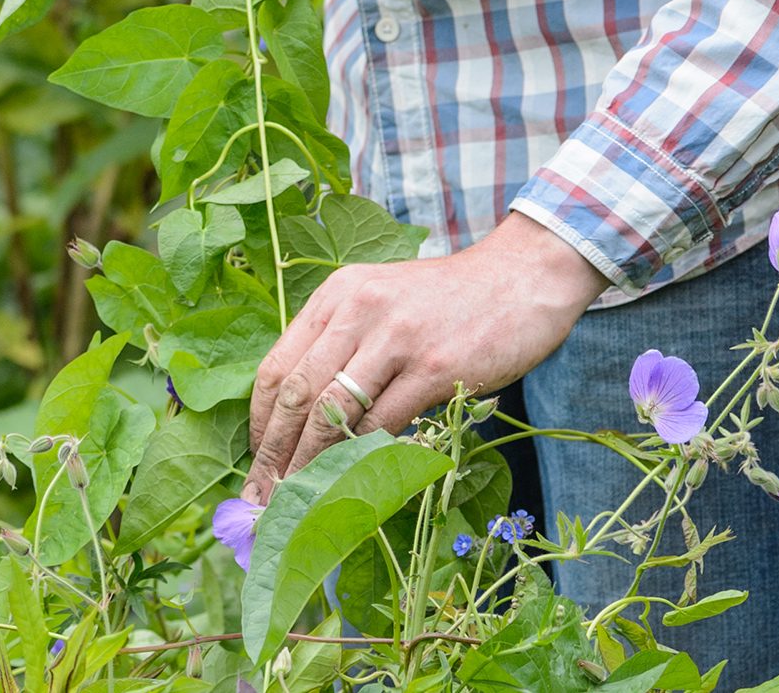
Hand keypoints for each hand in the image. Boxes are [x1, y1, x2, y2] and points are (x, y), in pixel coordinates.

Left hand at [242, 212, 609, 503]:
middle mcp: (358, 311)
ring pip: (333, 413)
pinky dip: (363, 458)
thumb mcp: (382, 301)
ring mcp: (395, 339)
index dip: (261, 423)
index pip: (279, 366)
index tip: (257, 461)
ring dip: (310, 466)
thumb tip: (305, 415)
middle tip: (262, 496)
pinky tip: (353, 483)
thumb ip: (343, 343)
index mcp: (337, 295)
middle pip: (298, 395)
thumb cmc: (448, 300)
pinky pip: (384, 423)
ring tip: (297, 500)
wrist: (521, 278)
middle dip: (275, 454)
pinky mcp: (433, 366)